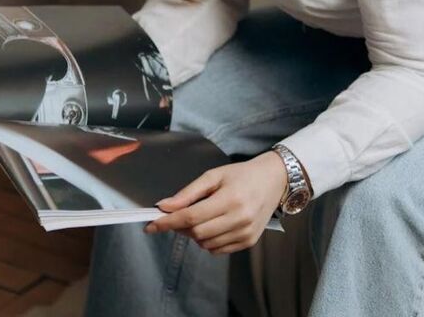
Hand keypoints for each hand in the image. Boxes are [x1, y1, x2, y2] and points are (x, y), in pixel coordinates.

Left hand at [143, 151, 288, 254]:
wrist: (274, 180)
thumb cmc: (242, 174)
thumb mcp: (214, 175)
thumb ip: (188, 192)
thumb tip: (164, 206)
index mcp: (229, 199)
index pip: (191, 217)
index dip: (168, 222)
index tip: (150, 225)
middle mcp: (239, 219)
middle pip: (196, 232)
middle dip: (180, 226)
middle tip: (178, 215)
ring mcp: (245, 233)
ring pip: (205, 244)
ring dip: (195, 234)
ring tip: (202, 216)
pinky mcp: (248, 242)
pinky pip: (217, 250)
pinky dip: (208, 240)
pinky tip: (214, 224)